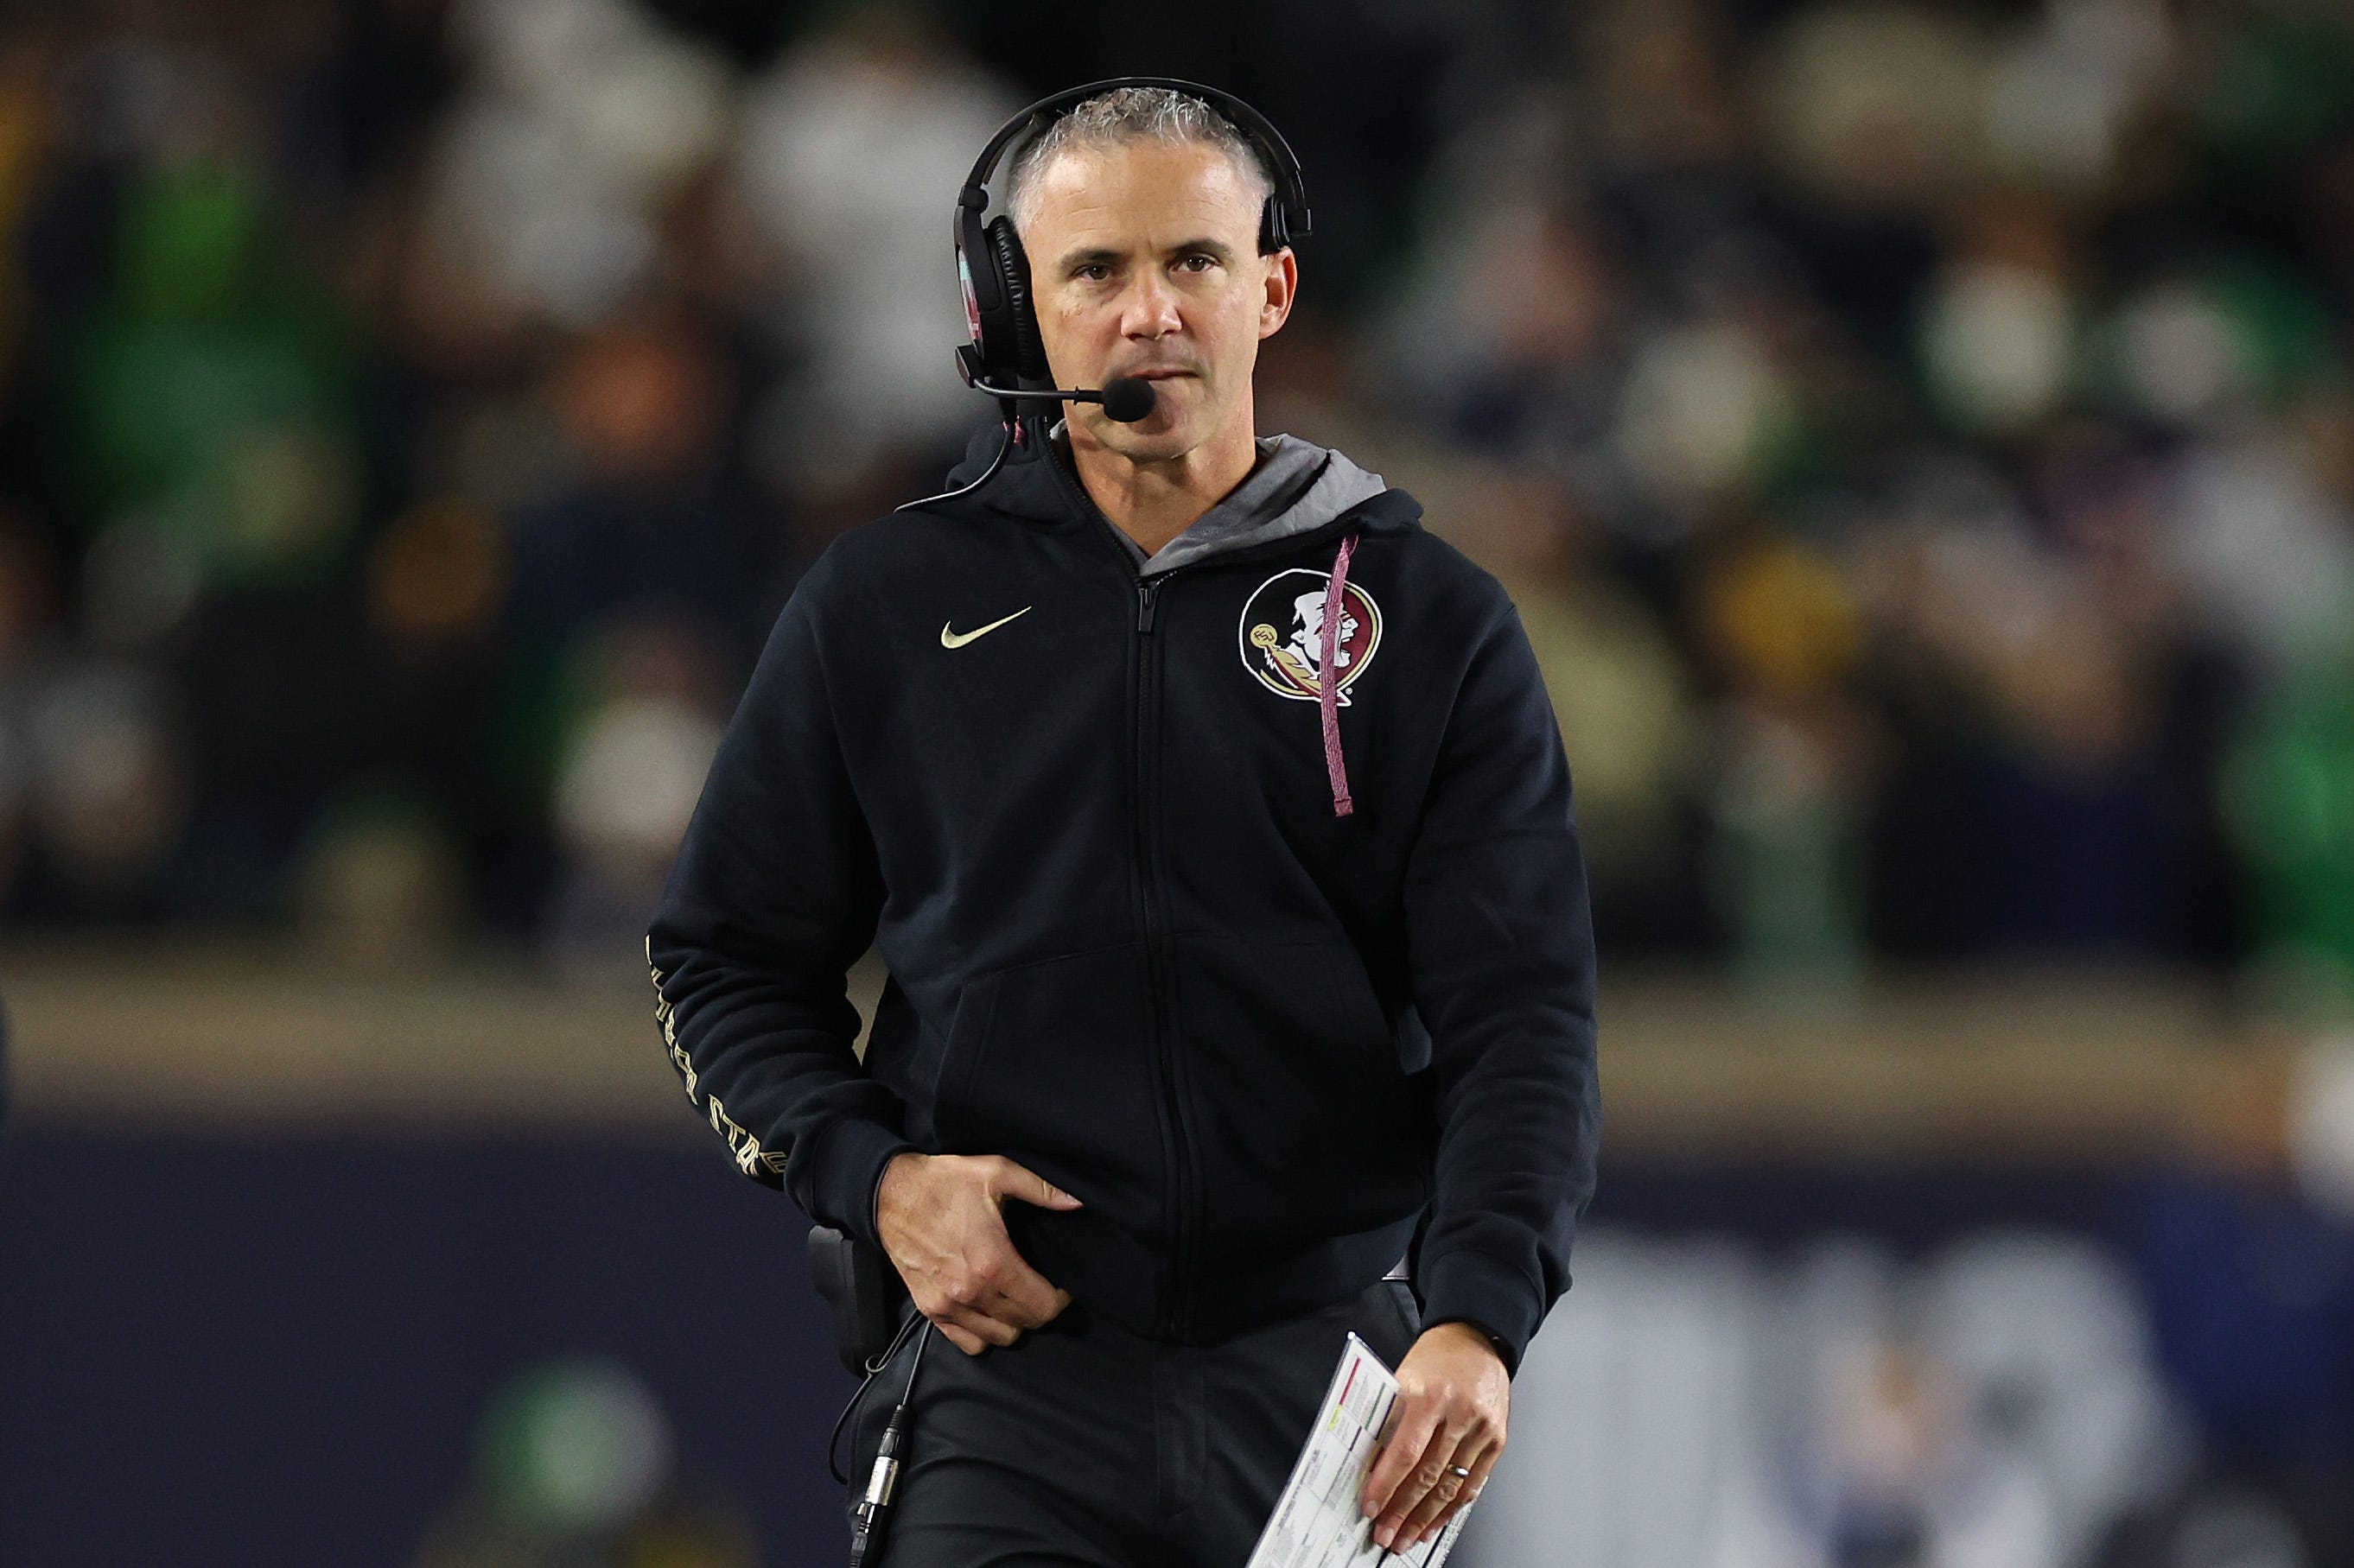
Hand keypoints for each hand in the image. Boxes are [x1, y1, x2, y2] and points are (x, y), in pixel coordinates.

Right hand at [875, 1151, 1082, 1355]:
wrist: (891, 1193)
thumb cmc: (945, 1182)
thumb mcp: (997, 1172)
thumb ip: (1042, 1190)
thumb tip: (1078, 1203)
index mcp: (992, 1261)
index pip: (1043, 1306)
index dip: (1060, 1299)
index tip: (1061, 1285)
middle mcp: (971, 1291)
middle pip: (1025, 1325)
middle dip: (1041, 1309)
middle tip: (1041, 1288)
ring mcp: (948, 1305)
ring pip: (1000, 1338)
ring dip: (1014, 1323)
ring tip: (1016, 1298)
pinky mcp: (930, 1310)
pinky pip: (968, 1343)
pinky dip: (984, 1333)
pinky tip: (989, 1309)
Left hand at [1359, 1322, 1508, 1551]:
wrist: (1477, 1338)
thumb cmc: (1436, 1357)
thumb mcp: (1403, 1379)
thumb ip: (1390, 1420)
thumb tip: (1370, 1467)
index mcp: (1429, 1394)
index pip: (1404, 1452)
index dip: (1386, 1485)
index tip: (1370, 1507)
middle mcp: (1458, 1412)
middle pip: (1427, 1475)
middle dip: (1402, 1511)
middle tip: (1385, 1534)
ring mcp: (1481, 1428)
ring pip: (1451, 1485)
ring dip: (1425, 1518)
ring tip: (1407, 1537)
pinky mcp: (1496, 1438)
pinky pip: (1473, 1483)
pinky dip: (1453, 1508)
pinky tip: (1436, 1522)